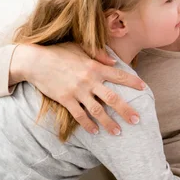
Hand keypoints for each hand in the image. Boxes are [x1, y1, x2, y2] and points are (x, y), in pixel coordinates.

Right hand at [10, 43, 144, 134]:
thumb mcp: (81, 48)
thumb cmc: (60, 52)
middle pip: (112, 98)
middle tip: (137, 120)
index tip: (144, 88)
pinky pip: (79, 115)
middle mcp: (89, 81)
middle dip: (126, 110)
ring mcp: (77, 92)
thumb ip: (99, 54)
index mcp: (95, 67)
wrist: (35, 61)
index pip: (119, 75)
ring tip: (118, 132)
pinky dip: (87, 124)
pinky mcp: (65, 100)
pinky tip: (95, 132)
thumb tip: (115, 62)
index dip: (133, 82)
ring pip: (97, 111)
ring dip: (109, 123)